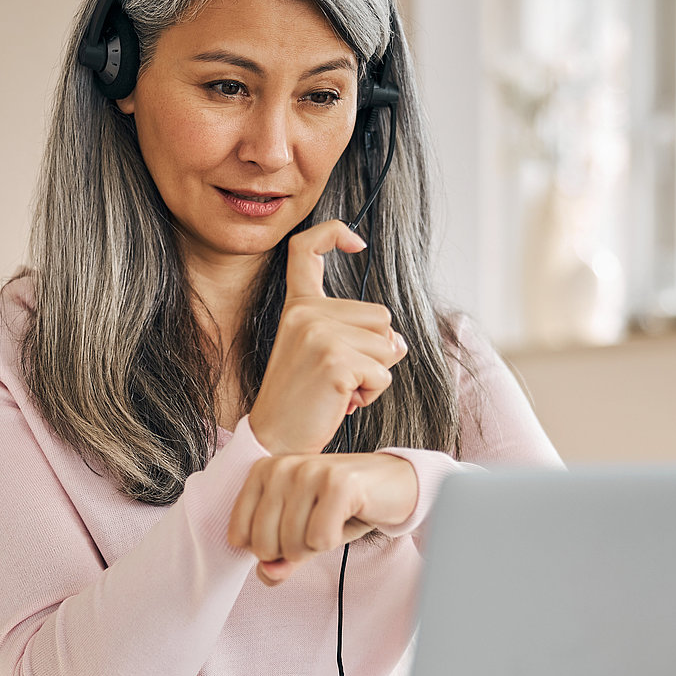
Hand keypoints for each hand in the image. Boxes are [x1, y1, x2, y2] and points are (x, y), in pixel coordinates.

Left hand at [228, 452, 418, 585]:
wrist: (396, 485)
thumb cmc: (344, 507)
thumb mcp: (304, 534)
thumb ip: (279, 558)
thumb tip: (267, 574)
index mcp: (263, 472)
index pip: (240, 536)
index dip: (269, 551)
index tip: (293, 532)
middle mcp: (281, 467)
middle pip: (265, 544)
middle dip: (294, 551)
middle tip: (317, 528)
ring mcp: (309, 471)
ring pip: (294, 544)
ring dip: (317, 545)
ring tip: (333, 521)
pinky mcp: (338, 483)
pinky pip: (321, 539)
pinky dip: (335, 540)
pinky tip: (347, 518)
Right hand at [248, 221, 407, 456]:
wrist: (276, 441)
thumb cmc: (303, 402)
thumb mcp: (320, 355)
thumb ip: (354, 335)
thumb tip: (399, 341)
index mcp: (297, 307)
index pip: (306, 249)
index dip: (334, 234)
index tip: (356, 243)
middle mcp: (305, 313)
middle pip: (380, 316)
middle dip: (374, 351)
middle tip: (337, 377)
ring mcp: (318, 334)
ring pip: (387, 344)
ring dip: (375, 374)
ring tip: (339, 390)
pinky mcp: (335, 360)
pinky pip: (384, 372)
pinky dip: (372, 393)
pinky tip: (343, 402)